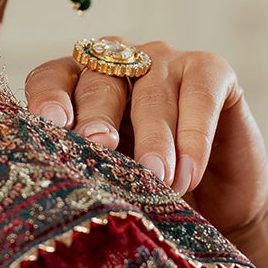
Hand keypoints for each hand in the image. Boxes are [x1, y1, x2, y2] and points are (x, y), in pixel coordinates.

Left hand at [24, 40, 267, 267]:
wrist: (217, 207)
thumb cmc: (150, 190)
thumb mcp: (110, 180)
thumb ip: (85, 168)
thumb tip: (61, 182)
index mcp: (78, 84)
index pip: (53, 77)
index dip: (50, 96)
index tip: (52, 123)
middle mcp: (118, 63)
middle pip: (100, 83)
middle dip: (99, 116)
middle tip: (102, 146)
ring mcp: (165, 61)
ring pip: (151, 94)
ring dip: (154, 140)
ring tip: (159, 181)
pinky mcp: (211, 70)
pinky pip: (199, 95)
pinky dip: (194, 136)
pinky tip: (189, 173)